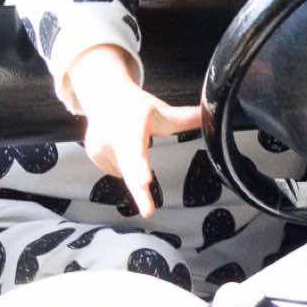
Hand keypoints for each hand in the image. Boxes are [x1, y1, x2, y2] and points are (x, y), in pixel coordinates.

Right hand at [65, 46, 200, 218]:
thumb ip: (185, 118)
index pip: (137, 146)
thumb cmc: (135, 105)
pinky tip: (121, 145)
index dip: (140, 166)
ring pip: (127, 171)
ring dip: (135, 164)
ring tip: (133, 138)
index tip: (145, 181)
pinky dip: (125, 163)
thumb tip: (211, 115)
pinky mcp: (95, 156)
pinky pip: (118, 170)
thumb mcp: (161, 110)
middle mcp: (113, 135)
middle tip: (148, 211)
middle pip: (128, 168)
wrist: (104, 95)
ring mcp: (101, 146)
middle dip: (138, 192)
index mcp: (133, 123)